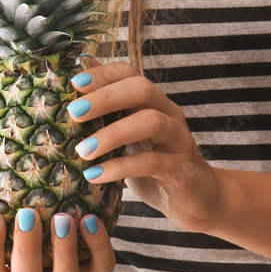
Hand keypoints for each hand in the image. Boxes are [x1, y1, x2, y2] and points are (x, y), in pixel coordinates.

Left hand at [68, 56, 226, 232]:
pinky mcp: (181, 168)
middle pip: (142, 89)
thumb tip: (76, 78)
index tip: (74, 83)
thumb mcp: (126, 134)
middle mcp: (167, 112)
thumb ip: (106, 112)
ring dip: (112, 134)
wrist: (196, 198)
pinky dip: (120, 168)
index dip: (102, 74)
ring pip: (151, 122)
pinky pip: (152, 162)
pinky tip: (95, 175)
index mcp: (151, 101)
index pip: (129, 73)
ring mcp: (177, 139)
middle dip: (105, 98)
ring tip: (83, 151)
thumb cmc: (153, 161)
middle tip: (74, 114)